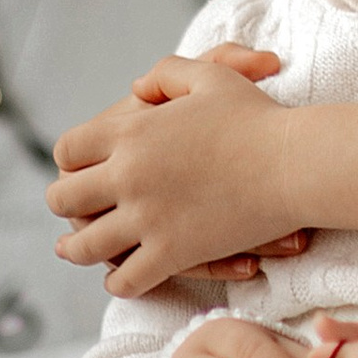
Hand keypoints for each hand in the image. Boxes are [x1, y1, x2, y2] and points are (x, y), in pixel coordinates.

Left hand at [49, 45, 293, 297]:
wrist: (292, 162)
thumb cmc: (255, 117)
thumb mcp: (208, 76)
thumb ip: (166, 75)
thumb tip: (137, 89)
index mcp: (131, 131)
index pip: (69, 150)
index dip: (70, 160)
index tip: (77, 169)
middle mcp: (128, 176)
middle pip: (65, 197)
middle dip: (65, 202)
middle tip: (69, 209)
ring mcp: (147, 219)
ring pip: (86, 245)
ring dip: (77, 248)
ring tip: (73, 250)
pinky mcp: (172, 253)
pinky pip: (128, 279)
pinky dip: (119, 282)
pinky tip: (118, 278)